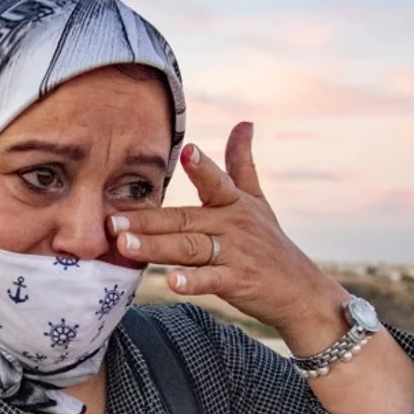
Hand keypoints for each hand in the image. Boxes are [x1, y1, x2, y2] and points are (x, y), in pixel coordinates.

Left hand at [110, 122, 347, 350]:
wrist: (301, 291)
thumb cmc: (271, 244)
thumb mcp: (258, 200)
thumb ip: (242, 163)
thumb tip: (243, 123)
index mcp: (234, 203)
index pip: (215, 182)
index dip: (202, 167)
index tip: (186, 152)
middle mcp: (233, 225)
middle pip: (184, 220)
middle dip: (147, 219)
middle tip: (112, 220)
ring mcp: (235, 254)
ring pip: (189, 249)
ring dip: (156, 247)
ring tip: (126, 246)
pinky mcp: (238, 282)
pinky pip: (211, 281)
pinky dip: (192, 282)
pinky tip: (170, 282)